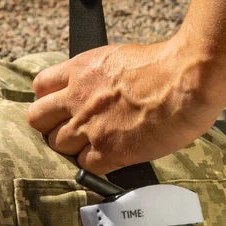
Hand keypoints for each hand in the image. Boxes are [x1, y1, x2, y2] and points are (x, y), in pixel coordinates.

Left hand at [26, 38, 221, 173]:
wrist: (187, 79)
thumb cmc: (166, 65)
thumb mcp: (119, 58)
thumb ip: (100, 76)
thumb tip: (101, 89)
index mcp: (80, 70)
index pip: (40, 87)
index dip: (50, 100)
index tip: (62, 107)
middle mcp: (77, 98)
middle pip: (38, 120)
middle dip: (52, 126)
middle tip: (72, 130)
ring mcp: (89, 127)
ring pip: (56, 146)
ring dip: (73, 148)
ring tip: (95, 146)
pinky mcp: (107, 152)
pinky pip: (84, 167)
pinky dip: (96, 166)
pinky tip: (112, 159)